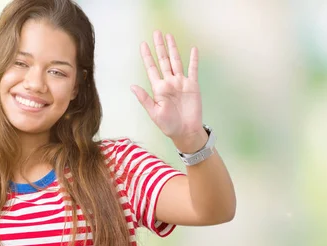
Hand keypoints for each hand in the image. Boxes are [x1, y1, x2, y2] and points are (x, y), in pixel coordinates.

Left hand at [131, 31, 207, 152]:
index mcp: (158, 88)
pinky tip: (193, 49)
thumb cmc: (168, 125)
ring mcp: (181, 83)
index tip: (143, 44)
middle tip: (156, 33)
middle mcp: (169, 82)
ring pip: (176, 61)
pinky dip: (193, 60)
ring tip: (169, 36)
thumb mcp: (154, 113)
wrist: (186, 132)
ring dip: (173, 49)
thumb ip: (144, 99)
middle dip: (159, 47)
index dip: (147, 56)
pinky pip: (193, 70)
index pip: (151, 68)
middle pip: (163, 60)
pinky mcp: (192, 86)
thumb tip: (132, 86)